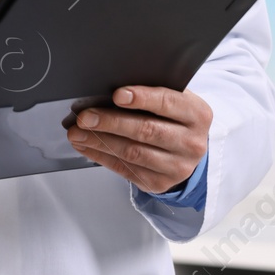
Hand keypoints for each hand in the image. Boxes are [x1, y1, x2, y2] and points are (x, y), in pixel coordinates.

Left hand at [65, 86, 211, 194]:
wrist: (188, 150)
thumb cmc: (174, 118)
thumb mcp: (174, 100)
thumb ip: (152, 92)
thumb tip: (111, 91)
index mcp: (197, 114)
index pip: (168, 103)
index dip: (142, 98)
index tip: (117, 95)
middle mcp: (191, 143)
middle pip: (146, 130)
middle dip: (111, 122)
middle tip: (85, 116)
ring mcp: (177, 167)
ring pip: (133, 153)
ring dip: (100, 141)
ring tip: (77, 132)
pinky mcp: (160, 183)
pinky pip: (125, 169)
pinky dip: (101, 156)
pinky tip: (86, 146)